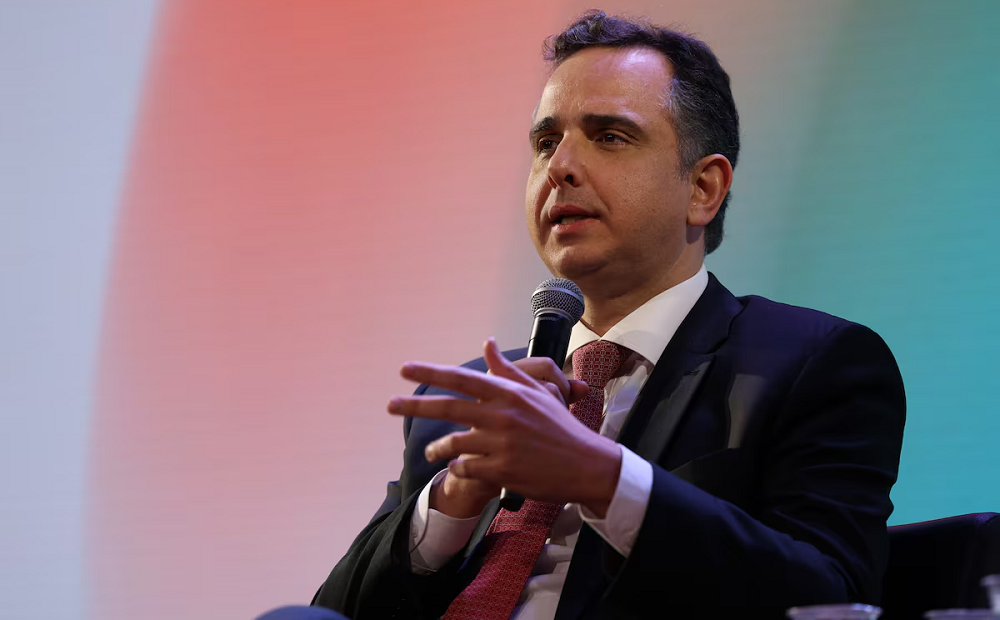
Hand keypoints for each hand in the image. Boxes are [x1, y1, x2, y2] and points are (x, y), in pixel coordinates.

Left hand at [388, 338, 621, 516]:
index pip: (462, 378)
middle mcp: (502, 416)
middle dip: (414, 406)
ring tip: (431, 453)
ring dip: (438, 449)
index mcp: (509, 394)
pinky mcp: (502, 470)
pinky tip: (460, 467)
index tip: (405, 369)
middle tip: (389, 405)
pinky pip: (466, 468)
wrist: (585, 464)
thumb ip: (506, 370)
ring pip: (453, 444)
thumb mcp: (537, 392)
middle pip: (448, 407)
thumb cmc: (560, 427)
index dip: (431, 372)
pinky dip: (459, 468)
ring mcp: (501, 444)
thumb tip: (485, 343)